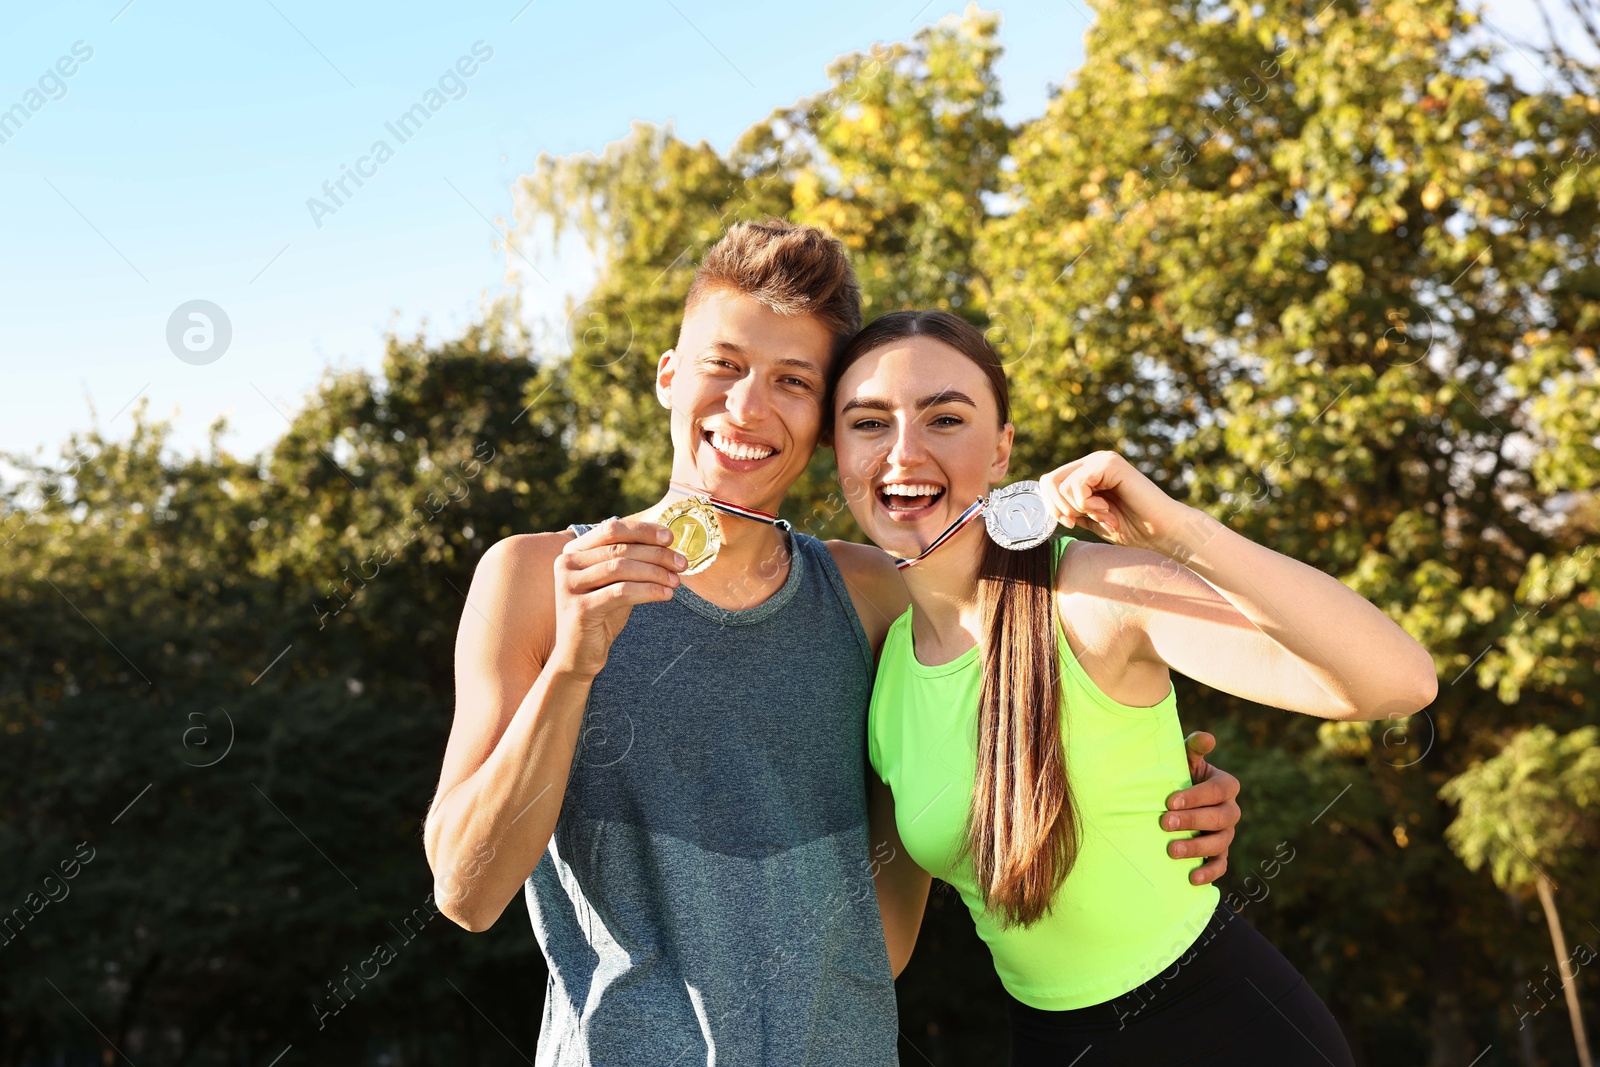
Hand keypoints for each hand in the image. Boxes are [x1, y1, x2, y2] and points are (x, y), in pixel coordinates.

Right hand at [548, 518, 686, 678]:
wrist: (580, 654)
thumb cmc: (602, 614)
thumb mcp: (616, 582)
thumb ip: (631, 561)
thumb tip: (667, 543)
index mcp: (573, 551)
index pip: (612, 529)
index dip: (643, 531)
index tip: (670, 538)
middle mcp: (566, 564)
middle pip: (620, 549)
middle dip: (656, 555)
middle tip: (681, 564)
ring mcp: (569, 586)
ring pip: (621, 568)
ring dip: (655, 573)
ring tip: (676, 581)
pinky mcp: (580, 608)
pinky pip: (621, 592)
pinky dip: (648, 591)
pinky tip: (666, 595)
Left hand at [1038, 450, 1191, 554]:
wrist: (1161, 532)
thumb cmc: (1131, 528)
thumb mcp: (1090, 519)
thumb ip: (1070, 509)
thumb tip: (1045, 505)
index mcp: (1085, 473)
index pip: (1048, 483)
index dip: (1052, 507)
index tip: (1071, 523)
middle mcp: (1092, 462)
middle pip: (1048, 480)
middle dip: (1061, 508)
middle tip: (1083, 521)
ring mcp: (1101, 460)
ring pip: (1061, 486)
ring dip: (1081, 509)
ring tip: (1105, 516)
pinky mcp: (1110, 464)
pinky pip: (1078, 485)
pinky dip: (1088, 505)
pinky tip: (1108, 511)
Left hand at [1162, 730, 1239, 885]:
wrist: (1171, 800)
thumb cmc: (1177, 775)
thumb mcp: (1184, 759)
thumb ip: (1194, 748)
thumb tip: (1207, 738)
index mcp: (1225, 785)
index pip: (1218, 790)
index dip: (1196, 796)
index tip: (1170, 801)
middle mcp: (1230, 810)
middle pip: (1221, 817)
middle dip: (1193, 821)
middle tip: (1165, 823)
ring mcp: (1226, 833)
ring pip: (1220, 842)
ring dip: (1197, 847)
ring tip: (1171, 850)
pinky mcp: (1219, 853)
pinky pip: (1221, 865)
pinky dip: (1209, 872)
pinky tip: (1191, 878)